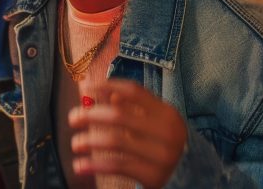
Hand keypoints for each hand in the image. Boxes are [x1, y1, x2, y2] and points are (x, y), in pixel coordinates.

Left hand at [68, 79, 187, 188]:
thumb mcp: (154, 123)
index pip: (133, 91)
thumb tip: (106, 92)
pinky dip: (94, 165)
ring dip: (89, 141)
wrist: (190, 176)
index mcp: (166, 113)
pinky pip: (116, 166)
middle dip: (91, 115)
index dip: (106, 85)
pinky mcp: (154, 176)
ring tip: (75, 143)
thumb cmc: (163, 144)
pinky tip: (79, 165)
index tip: (84, 87)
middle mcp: (167, 132)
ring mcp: (162, 155)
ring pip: (116, 141)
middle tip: (73, 118)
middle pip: (120, 115)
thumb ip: (133, 107)